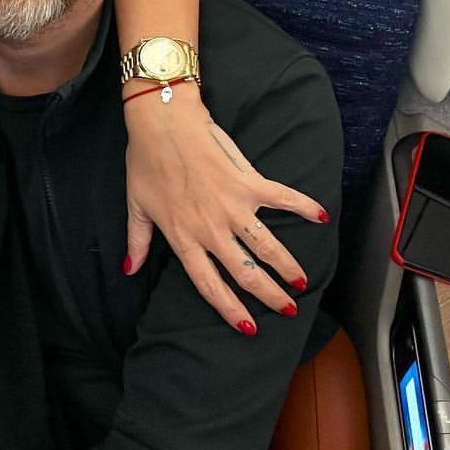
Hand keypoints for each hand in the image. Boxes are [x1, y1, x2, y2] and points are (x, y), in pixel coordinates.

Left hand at [123, 84, 328, 333]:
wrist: (161, 122)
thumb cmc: (145, 161)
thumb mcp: (135, 206)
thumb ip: (136, 242)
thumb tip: (128, 271)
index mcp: (183, 238)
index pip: (210, 285)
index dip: (230, 310)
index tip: (249, 327)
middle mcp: (211, 229)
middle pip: (246, 273)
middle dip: (269, 295)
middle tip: (288, 309)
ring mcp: (232, 206)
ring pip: (267, 246)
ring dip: (288, 266)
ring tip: (302, 281)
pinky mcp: (247, 182)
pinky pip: (282, 198)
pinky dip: (302, 206)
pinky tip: (320, 216)